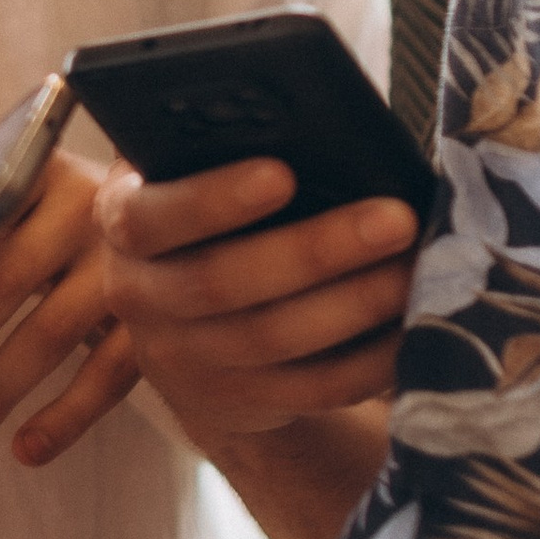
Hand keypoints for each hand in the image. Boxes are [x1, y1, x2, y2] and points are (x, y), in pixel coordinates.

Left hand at [0, 152, 137, 470]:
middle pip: (8, 281)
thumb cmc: (50, 228)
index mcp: (35, 173)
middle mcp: (88, 208)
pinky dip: (65, 417)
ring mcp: (130, 263)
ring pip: (55, 332)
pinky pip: (110, 373)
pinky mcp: (160, 315)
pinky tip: (25, 452)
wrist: (174, 232)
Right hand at [94, 159, 418, 450]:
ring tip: (414, 269)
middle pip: (221, 282)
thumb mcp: (194, 175)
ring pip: (271, 338)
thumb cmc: (211, 218)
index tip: (282, 173)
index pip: (152, 217)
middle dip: (315, 250)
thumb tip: (321, 133)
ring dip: (353, 304)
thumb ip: (227, 152)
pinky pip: (309, 389)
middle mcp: (141, 297)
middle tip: (397, 219)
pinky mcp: (236, 404)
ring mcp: (185, 360)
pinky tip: (412, 327)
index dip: (212, 200)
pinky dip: (367, 361)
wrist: (188, 324)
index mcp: (125, 223)